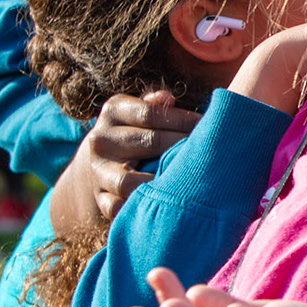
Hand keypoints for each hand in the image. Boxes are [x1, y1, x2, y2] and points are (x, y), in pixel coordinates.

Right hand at [79, 90, 201, 221]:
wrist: (97, 163)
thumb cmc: (135, 132)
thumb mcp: (139, 112)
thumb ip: (156, 105)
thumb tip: (168, 98)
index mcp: (113, 111)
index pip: (151, 113)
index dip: (183, 120)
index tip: (207, 125)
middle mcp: (101, 140)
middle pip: (149, 141)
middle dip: (181, 146)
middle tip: (208, 151)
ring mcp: (99, 172)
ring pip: (130, 180)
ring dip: (162, 182)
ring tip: (189, 180)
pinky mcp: (101, 199)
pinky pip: (119, 208)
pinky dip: (140, 209)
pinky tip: (164, 207)